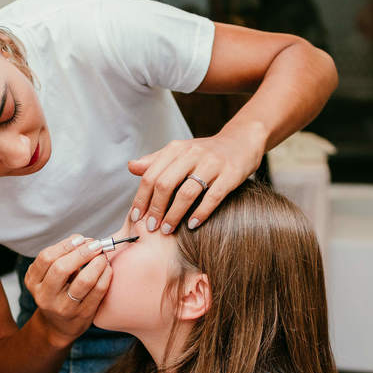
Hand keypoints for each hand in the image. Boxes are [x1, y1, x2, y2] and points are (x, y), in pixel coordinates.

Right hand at [24, 235, 112, 346]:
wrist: (60, 326)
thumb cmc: (57, 293)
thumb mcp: (49, 276)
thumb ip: (61, 258)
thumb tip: (83, 240)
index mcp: (33, 282)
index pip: (46, 258)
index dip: (65, 245)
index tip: (80, 239)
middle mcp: (45, 296)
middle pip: (61, 268)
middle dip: (82, 252)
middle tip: (96, 245)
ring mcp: (63, 308)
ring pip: (83, 281)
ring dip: (96, 264)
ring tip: (102, 256)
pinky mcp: (82, 315)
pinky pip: (98, 292)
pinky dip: (105, 276)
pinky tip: (107, 269)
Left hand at [127, 126, 265, 234]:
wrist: (241, 142)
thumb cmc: (205, 153)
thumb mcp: (179, 152)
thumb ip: (156, 161)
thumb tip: (131, 167)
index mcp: (176, 149)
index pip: (151, 175)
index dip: (141, 198)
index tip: (136, 216)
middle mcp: (192, 154)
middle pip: (165, 184)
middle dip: (156, 209)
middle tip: (151, 227)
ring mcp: (212, 164)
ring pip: (187, 192)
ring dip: (174, 215)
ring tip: (168, 230)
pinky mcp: (230, 174)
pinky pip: (213, 197)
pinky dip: (200, 213)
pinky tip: (192, 225)